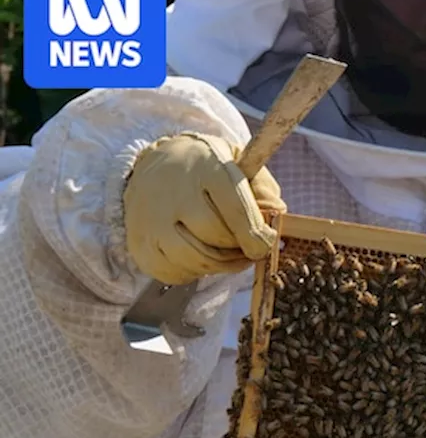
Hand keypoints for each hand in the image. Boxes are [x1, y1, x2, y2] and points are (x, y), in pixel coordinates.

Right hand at [123, 132, 284, 285]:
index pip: (235, 209)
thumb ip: (263, 189)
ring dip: (219, 265)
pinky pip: (173, 273)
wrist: (157, 164)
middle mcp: (175, 193)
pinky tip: (199, 255)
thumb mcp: (241, 164)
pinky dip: (192, 272)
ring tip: (227, 253)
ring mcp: (151, 219)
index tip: (264, 243)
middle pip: (216, 237)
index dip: (255, 235)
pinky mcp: (139, 242)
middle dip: (239, 249)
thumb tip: (275, 215)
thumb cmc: (210, 169)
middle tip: (247, 246)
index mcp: (207, 168)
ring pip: (194, 260)